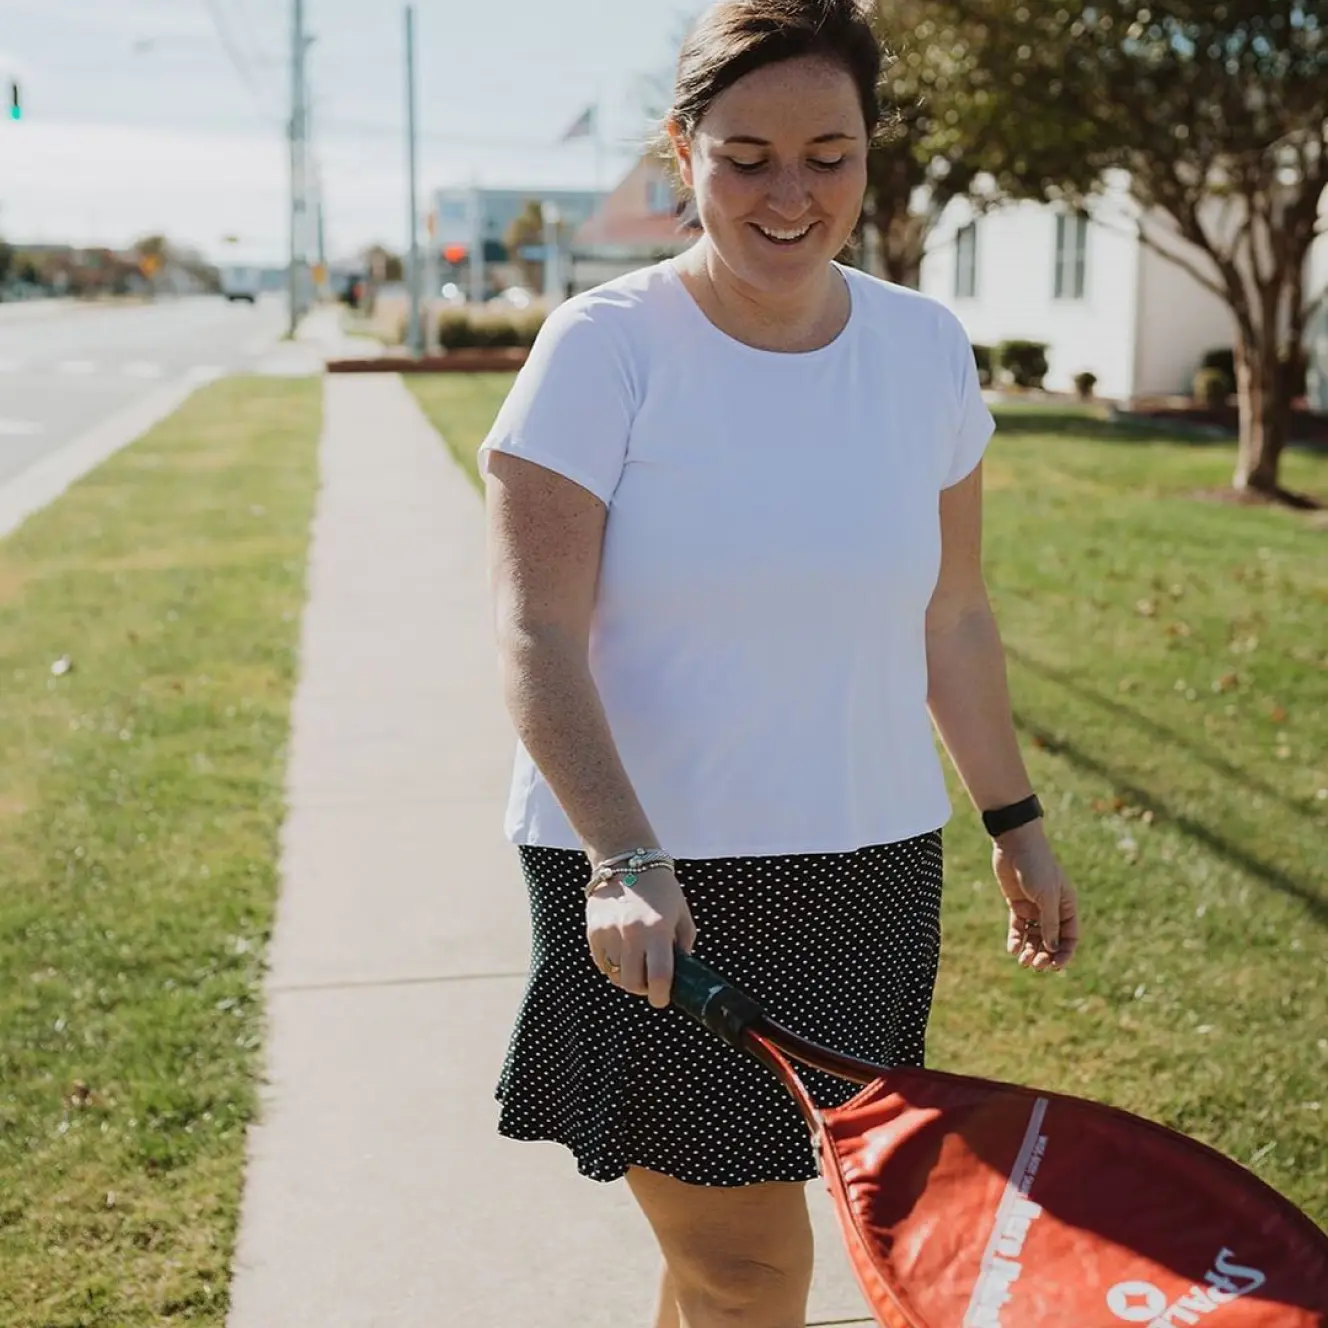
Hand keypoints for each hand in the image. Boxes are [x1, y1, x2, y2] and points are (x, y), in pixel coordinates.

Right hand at [586, 868, 696, 1007]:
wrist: (626, 860)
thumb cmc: (660, 888)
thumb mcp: (681, 913)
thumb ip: (683, 944)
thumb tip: (679, 971)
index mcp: (657, 929)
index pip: (659, 977)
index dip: (661, 996)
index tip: (662, 998)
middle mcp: (631, 933)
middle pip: (633, 983)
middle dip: (643, 988)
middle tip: (649, 980)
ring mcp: (609, 932)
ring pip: (615, 975)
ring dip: (627, 976)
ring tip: (635, 963)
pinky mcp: (593, 930)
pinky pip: (601, 962)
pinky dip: (612, 965)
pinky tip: (621, 952)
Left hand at [992, 824, 1079, 971]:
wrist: (1015, 845)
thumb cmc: (1036, 866)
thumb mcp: (1046, 896)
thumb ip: (1050, 922)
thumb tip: (1052, 948)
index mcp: (1067, 906)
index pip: (1069, 936)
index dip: (1064, 953)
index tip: (1055, 966)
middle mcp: (1052, 909)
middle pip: (1051, 940)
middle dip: (1045, 955)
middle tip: (1035, 965)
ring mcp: (1034, 908)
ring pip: (1034, 936)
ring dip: (1030, 950)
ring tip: (1023, 961)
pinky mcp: (1017, 904)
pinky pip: (1018, 927)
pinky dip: (1016, 939)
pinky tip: (1013, 949)